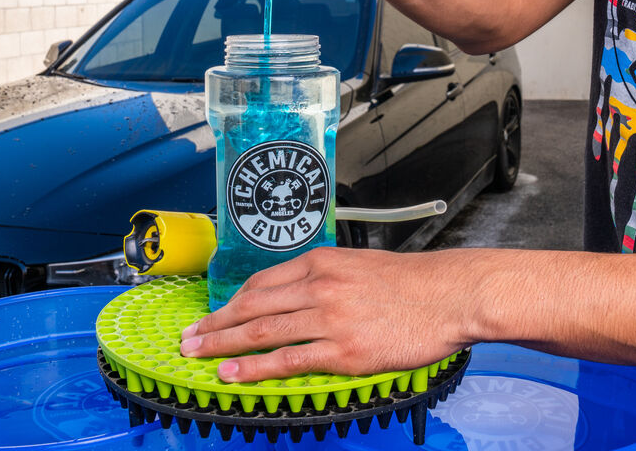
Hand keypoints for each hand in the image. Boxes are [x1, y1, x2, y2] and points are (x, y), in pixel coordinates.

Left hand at [179, 246, 474, 381]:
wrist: (446, 295)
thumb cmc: (407, 281)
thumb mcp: (357, 264)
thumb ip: (323, 276)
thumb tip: (295, 293)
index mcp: (320, 263)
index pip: (261, 283)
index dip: (231, 301)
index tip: (214, 313)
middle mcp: (318, 286)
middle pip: (252, 306)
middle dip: (215, 323)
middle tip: (188, 337)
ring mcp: (329, 319)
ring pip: (262, 332)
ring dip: (223, 344)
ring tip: (198, 355)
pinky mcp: (344, 351)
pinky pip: (289, 361)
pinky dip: (254, 368)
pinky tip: (233, 373)